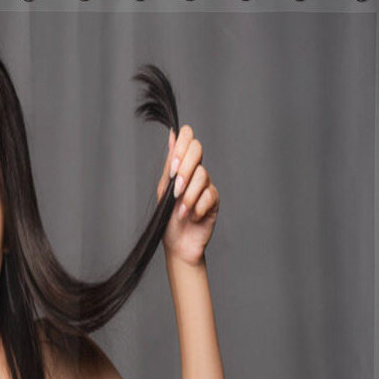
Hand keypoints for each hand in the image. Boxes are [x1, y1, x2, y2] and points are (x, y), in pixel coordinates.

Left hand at [156, 125, 219, 265]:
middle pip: (197, 149)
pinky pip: (209, 195)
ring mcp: (206, 185)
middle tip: (176, 190)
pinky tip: (192, 217)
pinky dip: (197, 207)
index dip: (181, 146)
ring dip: (188, 195)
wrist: (177, 244)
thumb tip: (172, 134)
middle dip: (184, 170)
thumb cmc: (168, 218)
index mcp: (182, 165)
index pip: (188, 138)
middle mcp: (196, 171)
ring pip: (201, 175)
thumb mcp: (164, 188)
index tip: (172, 167)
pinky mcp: (214, 200)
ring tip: (182, 211)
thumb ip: (170, 163)